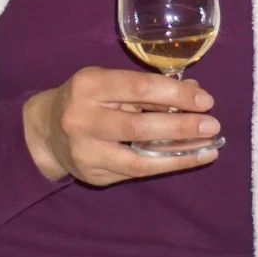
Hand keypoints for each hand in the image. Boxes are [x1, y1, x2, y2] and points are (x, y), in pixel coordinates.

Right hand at [22, 68, 220, 186]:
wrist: (45, 130)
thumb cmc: (86, 99)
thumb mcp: (109, 82)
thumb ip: (147, 88)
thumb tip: (196, 93)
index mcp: (88, 86)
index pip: (139, 88)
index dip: (177, 94)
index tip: (205, 100)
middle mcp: (80, 119)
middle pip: (139, 127)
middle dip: (182, 126)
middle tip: (212, 126)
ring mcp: (84, 150)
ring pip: (139, 159)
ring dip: (180, 154)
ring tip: (209, 149)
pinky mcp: (91, 174)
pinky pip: (135, 172)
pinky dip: (166, 165)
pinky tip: (189, 159)